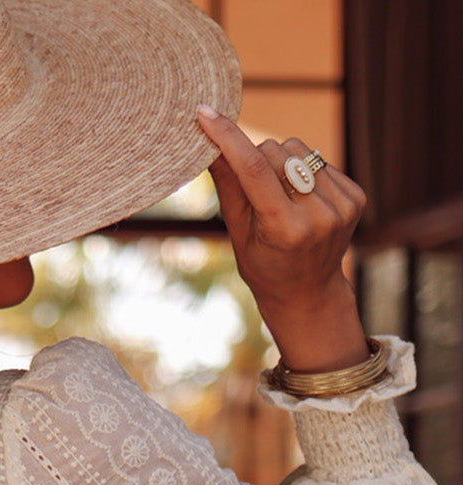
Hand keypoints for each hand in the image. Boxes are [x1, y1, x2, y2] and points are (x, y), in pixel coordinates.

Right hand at [197, 107, 369, 372]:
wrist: (309, 293)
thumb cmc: (264, 266)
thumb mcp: (238, 233)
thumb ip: (228, 186)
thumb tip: (208, 142)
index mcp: (285, 230)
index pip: (253, 169)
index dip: (228, 137)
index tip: (206, 114)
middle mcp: (318, 216)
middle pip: (275, 152)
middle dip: (255, 158)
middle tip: (253, 191)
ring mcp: (341, 206)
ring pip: (298, 150)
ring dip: (281, 164)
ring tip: (280, 197)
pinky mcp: (355, 197)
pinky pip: (319, 161)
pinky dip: (304, 173)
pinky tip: (302, 201)